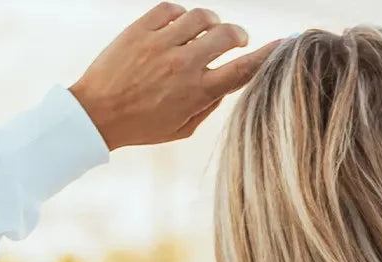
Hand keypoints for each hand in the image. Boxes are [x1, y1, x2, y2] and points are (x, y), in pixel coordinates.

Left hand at [68, 2, 281, 150]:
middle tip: (237, 39)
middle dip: (237, 34)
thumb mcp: (181, 128)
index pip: (242, 70)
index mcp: (197, 92)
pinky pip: (172, 8)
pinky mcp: (142, 27)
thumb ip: (207, 106)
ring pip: (202, 16)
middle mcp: (183, 64)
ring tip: (208, 30)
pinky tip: (179, 26)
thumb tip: (225, 83)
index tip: (284, 43)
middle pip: (226, 34)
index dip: (267, 55)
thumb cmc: (141, 126)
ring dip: (211, 21)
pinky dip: (181, 15)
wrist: (98, 113)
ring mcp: (162, 43)